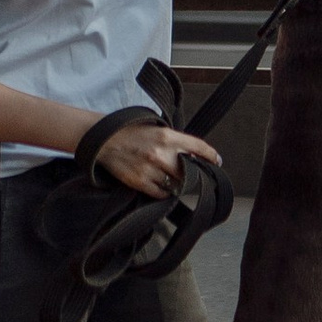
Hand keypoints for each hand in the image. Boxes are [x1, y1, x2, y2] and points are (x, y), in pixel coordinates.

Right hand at [92, 120, 223, 197]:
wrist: (104, 140)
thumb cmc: (130, 131)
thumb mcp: (154, 127)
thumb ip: (173, 140)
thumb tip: (191, 155)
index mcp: (167, 136)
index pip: (197, 147)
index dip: (210, 155)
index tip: (217, 161)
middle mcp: (161, 153)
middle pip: (187, 171)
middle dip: (190, 174)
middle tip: (190, 175)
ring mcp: (150, 169)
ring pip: (174, 184)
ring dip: (175, 184)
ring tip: (170, 179)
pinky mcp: (139, 181)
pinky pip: (160, 193)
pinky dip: (163, 192)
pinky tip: (160, 186)